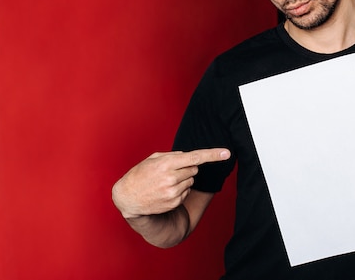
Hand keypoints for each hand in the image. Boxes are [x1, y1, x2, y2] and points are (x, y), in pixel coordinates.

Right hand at [112, 148, 229, 218]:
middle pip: (194, 169)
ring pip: (191, 181)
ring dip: (183, 179)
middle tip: (170, 171)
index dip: (213, 154)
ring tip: (165, 182)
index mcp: (166, 164)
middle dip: (186, 168)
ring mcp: (173, 192)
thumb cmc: (140, 175)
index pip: (195, 157)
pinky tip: (165, 191)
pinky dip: (180, 190)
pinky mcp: (174, 202)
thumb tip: (190, 157)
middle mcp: (171, 178)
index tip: (227, 153)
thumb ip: (173, 155)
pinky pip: (186, 192)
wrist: (127, 197)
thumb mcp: (153, 159)